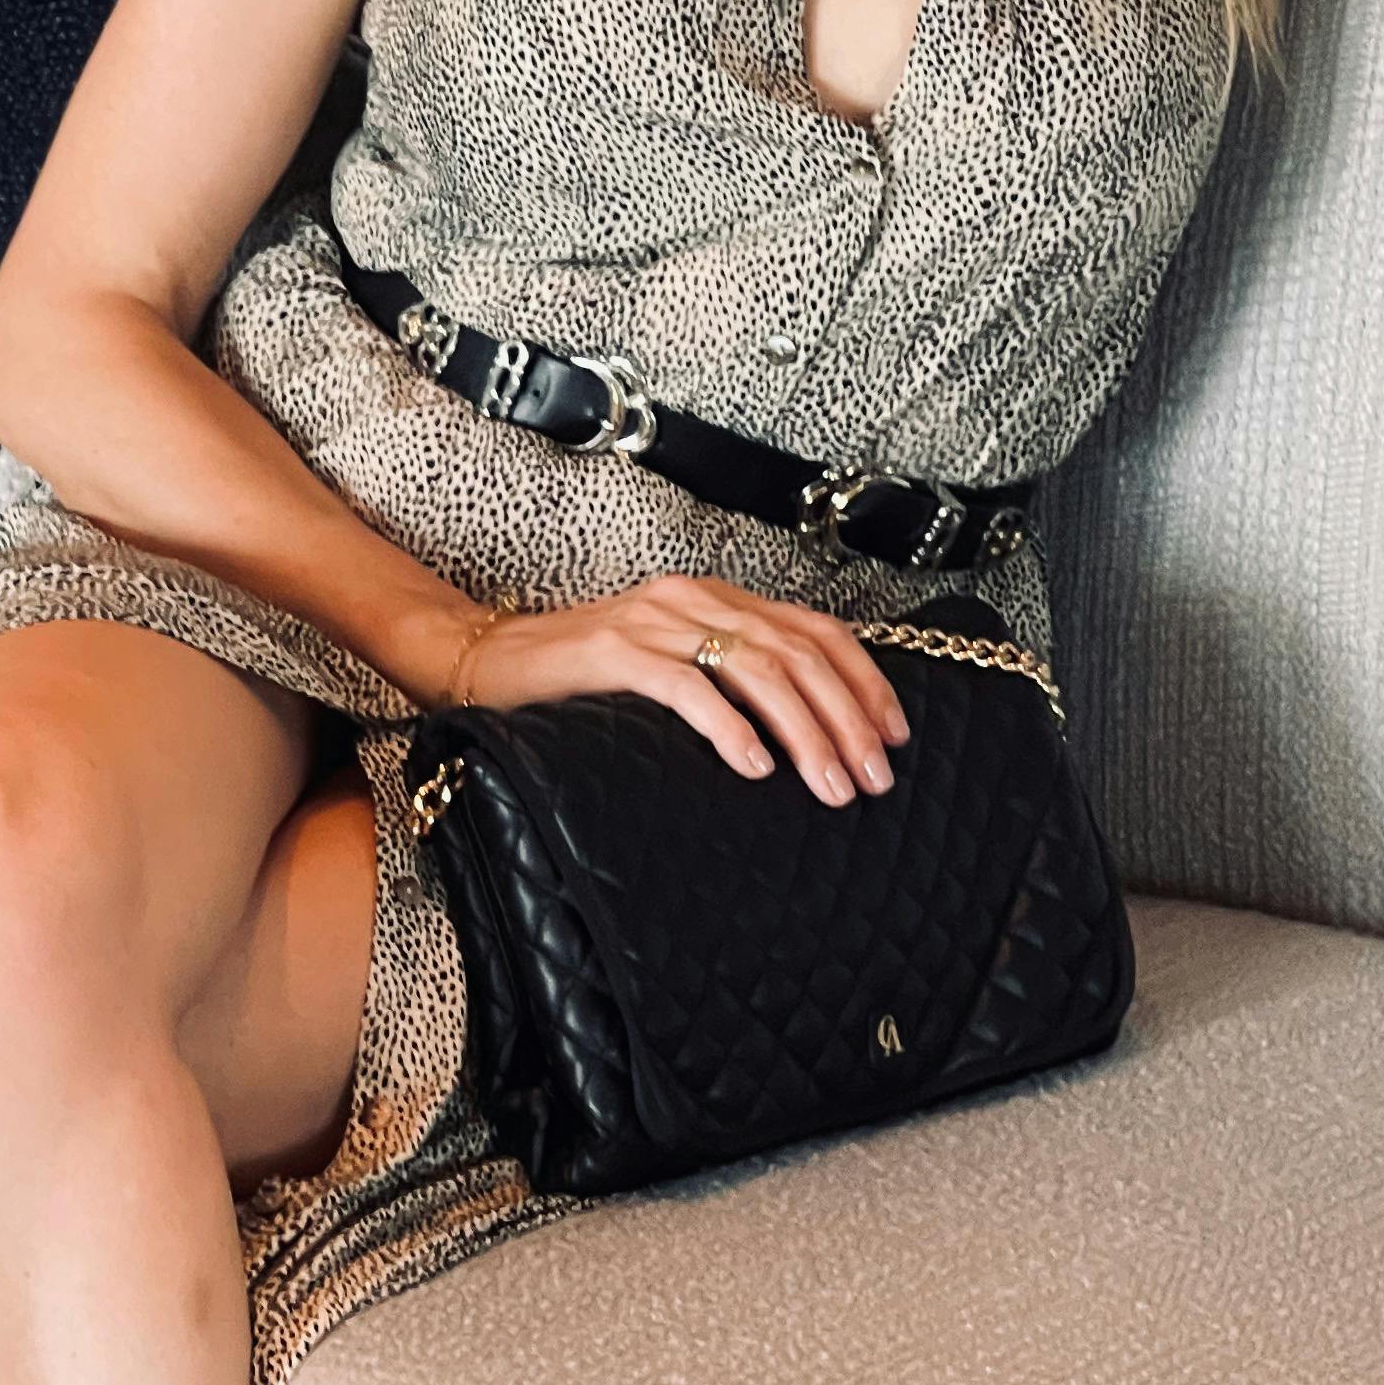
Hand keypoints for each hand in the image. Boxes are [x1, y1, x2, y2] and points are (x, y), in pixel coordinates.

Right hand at [458, 575, 909, 804]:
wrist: (488, 660)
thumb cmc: (584, 682)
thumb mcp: (674, 670)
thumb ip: (731, 683)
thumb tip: (809, 736)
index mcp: (717, 600)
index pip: (814, 630)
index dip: (864, 681)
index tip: (894, 736)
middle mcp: (694, 600)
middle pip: (796, 653)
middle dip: (846, 719)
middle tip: (873, 778)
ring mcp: (653, 622)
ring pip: (754, 669)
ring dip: (803, 732)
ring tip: (829, 784)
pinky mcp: (614, 652)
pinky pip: (685, 687)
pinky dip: (727, 727)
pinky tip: (754, 766)